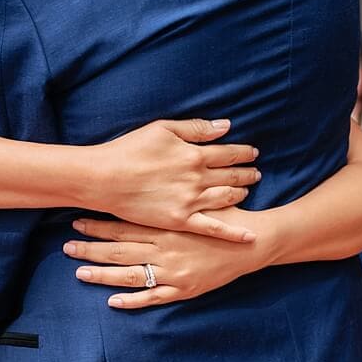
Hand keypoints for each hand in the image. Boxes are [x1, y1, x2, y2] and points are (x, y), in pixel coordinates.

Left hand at [63, 210, 270, 308]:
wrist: (253, 243)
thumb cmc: (226, 216)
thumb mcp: (199, 197)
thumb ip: (174, 191)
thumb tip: (148, 180)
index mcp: (167, 224)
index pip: (125, 224)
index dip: (99, 224)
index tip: (78, 221)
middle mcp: (165, 248)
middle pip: (121, 249)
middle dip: (92, 248)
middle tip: (68, 247)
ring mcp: (173, 271)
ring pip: (131, 275)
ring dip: (103, 274)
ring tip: (80, 273)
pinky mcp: (184, 289)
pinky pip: (153, 297)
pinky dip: (132, 301)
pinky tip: (112, 301)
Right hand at [90, 119, 260, 242]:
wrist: (104, 178)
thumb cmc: (129, 149)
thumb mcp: (162, 128)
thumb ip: (196, 128)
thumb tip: (226, 126)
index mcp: (194, 154)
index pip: (228, 153)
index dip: (243, 152)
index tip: (253, 153)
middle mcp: (198, 178)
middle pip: (231, 175)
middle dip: (247, 172)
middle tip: (257, 172)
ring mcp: (191, 202)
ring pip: (226, 198)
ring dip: (241, 193)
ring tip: (247, 191)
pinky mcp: (181, 221)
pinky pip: (213, 228)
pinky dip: (234, 232)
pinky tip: (250, 235)